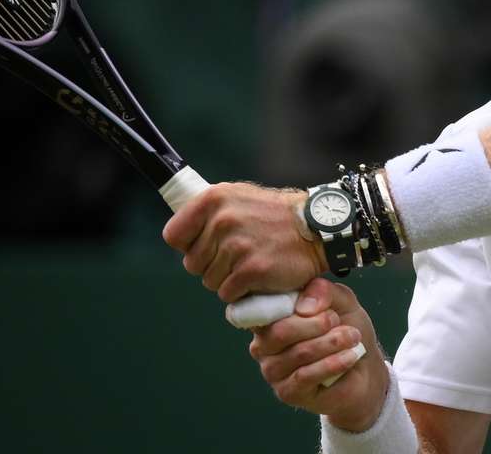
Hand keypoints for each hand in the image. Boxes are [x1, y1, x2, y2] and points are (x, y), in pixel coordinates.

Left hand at [162, 182, 327, 301]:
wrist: (317, 228)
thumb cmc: (275, 216)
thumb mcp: (238, 197)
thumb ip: (208, 212)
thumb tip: (179, 236)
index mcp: (213, 199)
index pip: (174, 236)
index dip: (188, 246)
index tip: (207, 246)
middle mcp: (222, 220)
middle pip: (192, 263)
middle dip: (212, 265)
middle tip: (239, 255)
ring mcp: (237, 246)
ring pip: (210, 281)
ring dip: (228, 280)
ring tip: (251, 263)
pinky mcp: (252, 270)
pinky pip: (228, 294)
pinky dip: (241, 292)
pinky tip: (258, 277)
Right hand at [250, 278, 389, 431]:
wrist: (365, 366)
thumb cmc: (346, 329)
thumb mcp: (340, 300)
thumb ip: (322, 291)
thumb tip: (304, 307)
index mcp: (269, 316)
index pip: (268, 306)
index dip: (297, 302)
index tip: (323, 303)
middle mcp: (263, 344)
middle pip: (281, 331)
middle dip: (318, 324)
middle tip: (339, 321)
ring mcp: (272, 370)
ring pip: (299, 353)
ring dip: (332, 343)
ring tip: (352, 337)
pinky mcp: (287, 392)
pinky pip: (306, 375)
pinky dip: (333, 363)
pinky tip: (351, 356)